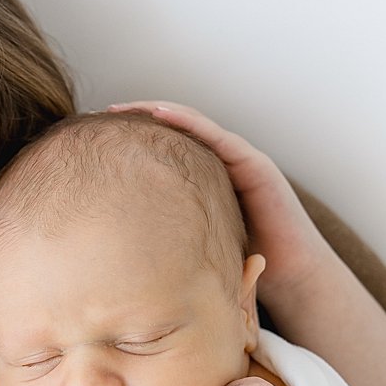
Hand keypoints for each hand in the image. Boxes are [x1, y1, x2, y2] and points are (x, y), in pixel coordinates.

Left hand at [106, 101, 338, 302]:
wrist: (291, 278)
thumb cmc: (242, 267)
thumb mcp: (188, 247)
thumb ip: (162, 236)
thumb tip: (112, 247)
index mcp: (203, 180)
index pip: (162, 149)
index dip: (131, 139)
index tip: (94, 137)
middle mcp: (220, 164)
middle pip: (173, 130)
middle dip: (135, 118)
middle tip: (97, 114)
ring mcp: (239, 160)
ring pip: (192, 124)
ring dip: (156, 111)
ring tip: (122, 108)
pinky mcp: (254, 164)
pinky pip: (216, 136)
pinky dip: (187, 122)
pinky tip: (159, 114)